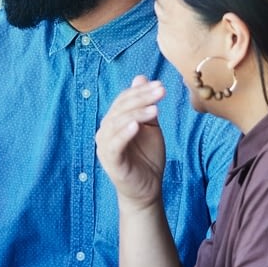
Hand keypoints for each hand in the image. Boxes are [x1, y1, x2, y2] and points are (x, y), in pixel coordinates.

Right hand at [95, 75, 166, 210]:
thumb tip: (140, 77)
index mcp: (114, 121)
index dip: (141, 91)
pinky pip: (114, 144)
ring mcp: (106, 146)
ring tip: (155, 109)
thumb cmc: (147, 157)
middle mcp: (106, 131)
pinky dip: (124, 133)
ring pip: (117, 123)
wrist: (147, 188)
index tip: (161, 85)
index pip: (124, 100)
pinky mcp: (110, 161)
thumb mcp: (150, 127)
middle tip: (161, 91)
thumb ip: (145, 105)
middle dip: (142, 98)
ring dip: (136, 113)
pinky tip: (137, 125)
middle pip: (120, 109)